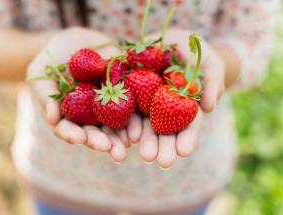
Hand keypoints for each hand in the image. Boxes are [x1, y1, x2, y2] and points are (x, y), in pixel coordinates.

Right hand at [27, 27, 141, 162]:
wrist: (76, 41)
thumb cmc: (51, 59)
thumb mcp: (40, 73)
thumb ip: (44, 94)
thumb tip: (52, 117)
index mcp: (67, 115)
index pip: (68, 129)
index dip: (73, 135)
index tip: (80, 138)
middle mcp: (87, 116)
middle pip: (94, 133)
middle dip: (103, 142)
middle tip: (113, 151)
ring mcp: (106, 106)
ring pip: (114, 125)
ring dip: (122, 136)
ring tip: (129, 143)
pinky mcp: (122, 93)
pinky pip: (129, 105)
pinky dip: (135, 117)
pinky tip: (140, 126)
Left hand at [138, 28, 224, 168]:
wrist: (172, 41)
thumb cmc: (197, 54)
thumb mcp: (210, 65)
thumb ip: (212, 83)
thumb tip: (210, 107)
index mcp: (184, 106)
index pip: (188, 125)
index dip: (187, 138)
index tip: (184, 152)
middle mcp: (163, 107)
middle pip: (164, 129)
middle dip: (163, 146)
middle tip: (162, 162)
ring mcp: (145, 99)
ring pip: (143, 122)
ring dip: (143, 139)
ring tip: (144, 155)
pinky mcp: (129, 88)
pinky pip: (124, 104)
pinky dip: (124, 119)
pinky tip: (124, 133)